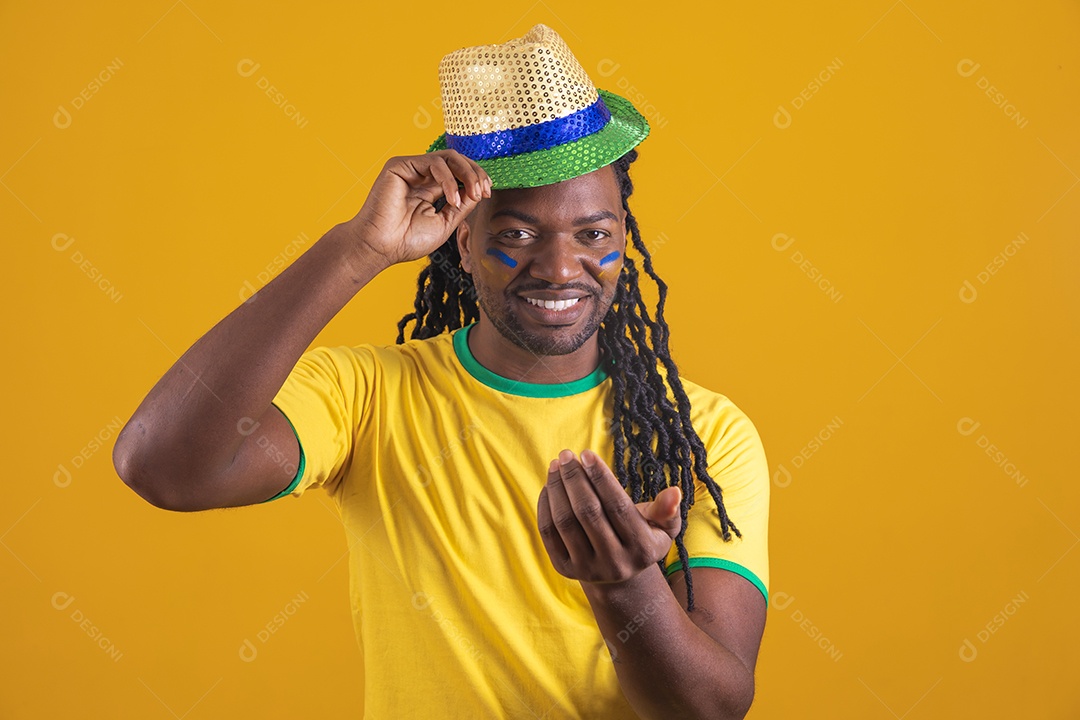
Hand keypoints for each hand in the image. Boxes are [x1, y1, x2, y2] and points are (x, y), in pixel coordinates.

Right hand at [341, 149, 491, 266]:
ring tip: (473, 194)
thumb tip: (478, 191)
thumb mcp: (445, 223)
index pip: (458, 173)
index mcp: (429, 188)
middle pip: (456, 161)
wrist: (381, 247)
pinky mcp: (400, 165)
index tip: (487, 194)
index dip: (475, 179)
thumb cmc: (407, 240)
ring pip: (448, 157)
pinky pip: (434, 163)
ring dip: (467, 174)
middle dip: (475, 173)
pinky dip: (448, 179)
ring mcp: (410, 169)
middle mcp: (420, 176)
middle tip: (484, 191)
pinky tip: (452, 198)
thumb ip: (461, 206)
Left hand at [537, 449, 682, 585]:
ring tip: (556, 465)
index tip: (587, 453)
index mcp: (642, 549)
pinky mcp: (564, 569)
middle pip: (588, 513)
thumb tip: (674, 491)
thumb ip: (667, 510)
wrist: (619, 576)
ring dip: (557, 489)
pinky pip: (549, 533)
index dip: (601, 478)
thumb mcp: (662, 528)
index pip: (617, 507)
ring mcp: (587, 568)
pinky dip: (546, 505)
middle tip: (567, 455)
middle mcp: (614, 563)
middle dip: (575, 479)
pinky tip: (549, 485)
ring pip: (565, 522)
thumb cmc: (642, 538)